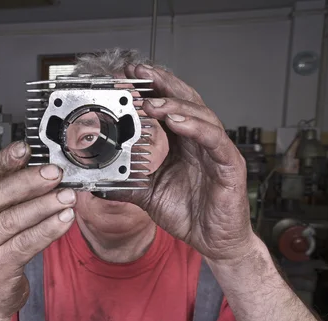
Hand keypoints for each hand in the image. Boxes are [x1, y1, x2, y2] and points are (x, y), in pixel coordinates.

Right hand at [0, 141, 75, 318]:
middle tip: (54, 173)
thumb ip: (14, 196)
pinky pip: (25, 244)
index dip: (5, 161)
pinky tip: (64, 220)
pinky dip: (48, 230)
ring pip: (13, 219)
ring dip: (43, 205)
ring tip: (66, 196)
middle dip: (28, 182)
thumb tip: (43, 168)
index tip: (26, 148)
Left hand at [114, 64, 254, 262]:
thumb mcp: (149, 194)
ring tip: (151, 100)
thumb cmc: (189, 214)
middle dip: (161, 83)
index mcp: (183, 143)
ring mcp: (216, 150)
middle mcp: (200, 141)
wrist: (213, 241)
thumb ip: (126, 183)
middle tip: (138, 71)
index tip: (127, 78)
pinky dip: (195, 127)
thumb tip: (98, 180)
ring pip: (199, 115)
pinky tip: (176, 120)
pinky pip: (213, 140)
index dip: (150, 90)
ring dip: (174, 104)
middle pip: (184, 101)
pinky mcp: (229, 165)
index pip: (167, 108)